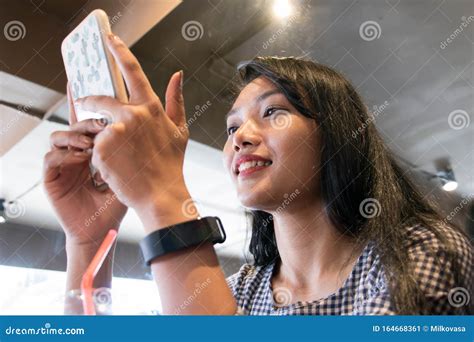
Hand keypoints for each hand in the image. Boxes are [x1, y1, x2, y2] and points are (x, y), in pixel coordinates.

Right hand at [43, 84, 127, 245]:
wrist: (104, 228)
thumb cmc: (121, 197)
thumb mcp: (137, 166)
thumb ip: (143, 142)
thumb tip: (155, 117)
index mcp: (98, 147)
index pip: (93, 120)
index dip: (93, 104)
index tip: (102, 93)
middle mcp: (78, 152)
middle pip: (76, 124)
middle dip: (88, 120)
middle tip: (103, 124)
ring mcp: (64, 163)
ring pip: (60, 136)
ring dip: (75, 136)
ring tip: (91, 143)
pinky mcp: (52, 177)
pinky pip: (51, 157)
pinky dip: (65, 154)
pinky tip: (82, 157)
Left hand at [75, 34, 194, 229]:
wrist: (160, 194)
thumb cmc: (170, 165)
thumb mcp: (179, 130)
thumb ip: (176, 100)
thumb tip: (178, 75)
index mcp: (151, 108)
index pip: (132, 72)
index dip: (120, 52)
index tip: (109, 39)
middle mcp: (132, 115)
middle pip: (103, 100)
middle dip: (92, 102)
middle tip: (86, 107)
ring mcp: (115, 130)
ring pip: (99, 126)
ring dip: (103, 138)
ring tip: (120, 157)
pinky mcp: (101, 147)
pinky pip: (94, 145)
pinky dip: (100, 154)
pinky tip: (115, 166)